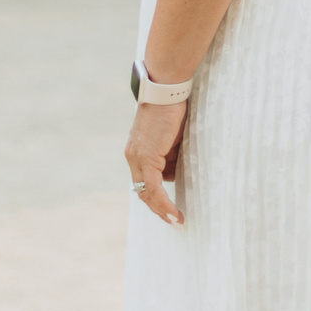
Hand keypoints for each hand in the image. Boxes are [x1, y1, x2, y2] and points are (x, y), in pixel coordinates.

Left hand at [126, 99, 187, 226]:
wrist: (166, 90)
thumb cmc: (172, 107)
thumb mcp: (172, 136)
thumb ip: (171, 153)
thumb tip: (177, 168)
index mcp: (137, 151)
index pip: (143, 181)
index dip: (155, 198)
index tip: (169, 209)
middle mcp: (133, 156)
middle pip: (142, 191)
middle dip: (158, 209)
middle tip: (174, 220)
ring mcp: (137, 157)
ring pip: (147, 193)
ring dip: (163, 208)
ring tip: (178, 220)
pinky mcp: (146, 157)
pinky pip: (153, 188)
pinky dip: (163, 204)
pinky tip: (174, 214)